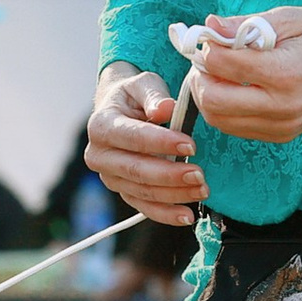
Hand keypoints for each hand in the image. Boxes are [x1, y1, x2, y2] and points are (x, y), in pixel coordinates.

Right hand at [84, 64, 206, 226]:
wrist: (120, 111)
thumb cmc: (135, 96)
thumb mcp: (143, 84)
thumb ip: (153, 94)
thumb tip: (165, 108)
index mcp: (101, 125)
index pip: (132, 137)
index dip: (161, 143)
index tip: (190, 146)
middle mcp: (99, 155)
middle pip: (136, 170)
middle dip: (170, 175)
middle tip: (199, 175)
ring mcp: (110, 177)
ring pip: (142, 191)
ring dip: (173, 195)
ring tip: (202, 190)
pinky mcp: (122, 190)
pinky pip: (143, 207)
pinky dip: (165, 214)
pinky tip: (187, 216)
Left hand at [191, 5, 301, 141]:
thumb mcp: (290, 18)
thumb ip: (246, 24)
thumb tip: (209, 25)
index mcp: (285, 73)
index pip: (223, 67)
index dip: (208, 50)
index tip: (209, 39)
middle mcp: (282, 106)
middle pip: (214, 102)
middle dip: (201, 78)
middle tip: (205, 60)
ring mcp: (282, 126)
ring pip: (220, 120)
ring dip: (209, 96)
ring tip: (218, 73)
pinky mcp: (282, 135)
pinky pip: (237, 128)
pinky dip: (226, 109)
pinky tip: (235, 88)